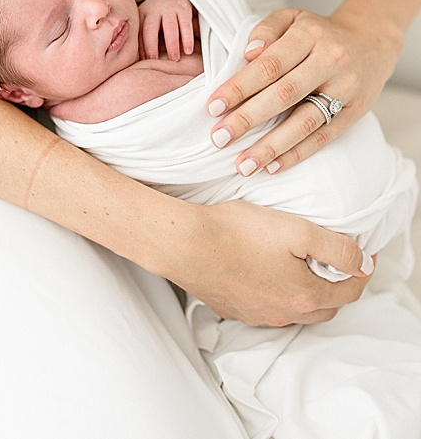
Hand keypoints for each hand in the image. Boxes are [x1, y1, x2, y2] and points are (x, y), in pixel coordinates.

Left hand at [138, 0, 194, 60]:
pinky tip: (188, 50)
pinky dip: (187, 38)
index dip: (140, 47)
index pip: (139, 32)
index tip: (142, 60)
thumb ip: (141, 35)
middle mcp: (154, 10)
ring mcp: (169, 9)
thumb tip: (137, 59)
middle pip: (150, 29)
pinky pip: (186, 25)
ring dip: (171, 44)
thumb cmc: (156, 14)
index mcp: (142, 14)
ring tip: (174, 59)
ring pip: (170, 27)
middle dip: (151, 45)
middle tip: (154, 61)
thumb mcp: (145, 19)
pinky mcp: (184, 10)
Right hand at [168, 200, 372, 325]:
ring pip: (293, 311)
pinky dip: (273, 295)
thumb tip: (363, 263)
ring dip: (304, 294)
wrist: (182, 243)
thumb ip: (338, 249)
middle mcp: (283, 312)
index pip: (350, 290)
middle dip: (336, 287)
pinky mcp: (231, 308)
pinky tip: (262, 275)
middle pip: (324, 307)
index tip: (363, 252)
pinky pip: (263, 308)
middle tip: (335, 262)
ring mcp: (255, 314)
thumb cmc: (235, 232)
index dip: (362, 269)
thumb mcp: (298, 230)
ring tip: (299, 269)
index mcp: (305, 296)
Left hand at [204, 7, 398, 175]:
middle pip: (285, 94)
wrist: (371, 40)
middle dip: (248, 119)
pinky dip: (297, 154)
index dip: (240, 87)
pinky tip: (272, 166)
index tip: (213, 106)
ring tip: (243, 165)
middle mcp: (330, 62)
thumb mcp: (291, 17)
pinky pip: (324, 137)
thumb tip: (247, 53)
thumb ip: (266, 30)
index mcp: (309, 36)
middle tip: (219, 138)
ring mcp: (346, 89)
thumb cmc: (318, 32)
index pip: (270, 65)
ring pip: (305, 122)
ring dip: (271, 146)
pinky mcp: (355, 112)